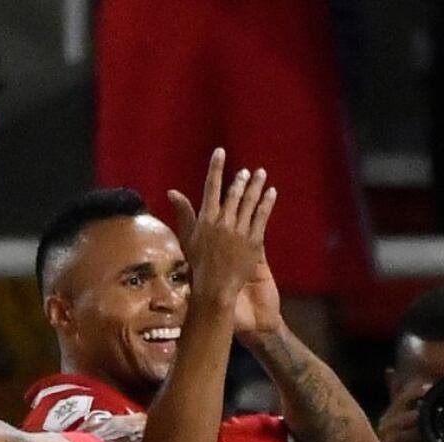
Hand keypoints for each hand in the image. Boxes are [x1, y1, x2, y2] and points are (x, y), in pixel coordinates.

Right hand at [167, 148, 276, 307]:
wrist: (216, 288)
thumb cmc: (197, 264)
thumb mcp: (186, 237)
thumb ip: (183, 212)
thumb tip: (172, 192)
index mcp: (206, 218)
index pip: (211, 187)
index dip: (216, 168)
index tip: (220, 152)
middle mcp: (223, 221)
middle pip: (233, 193)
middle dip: (241, 179)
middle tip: (247, 170)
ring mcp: (240, 230)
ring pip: (249, 202)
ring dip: (256, 186)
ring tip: (261, 174)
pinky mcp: (254, 241)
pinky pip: (262, 217)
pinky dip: (267, 203)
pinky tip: (272, 193)